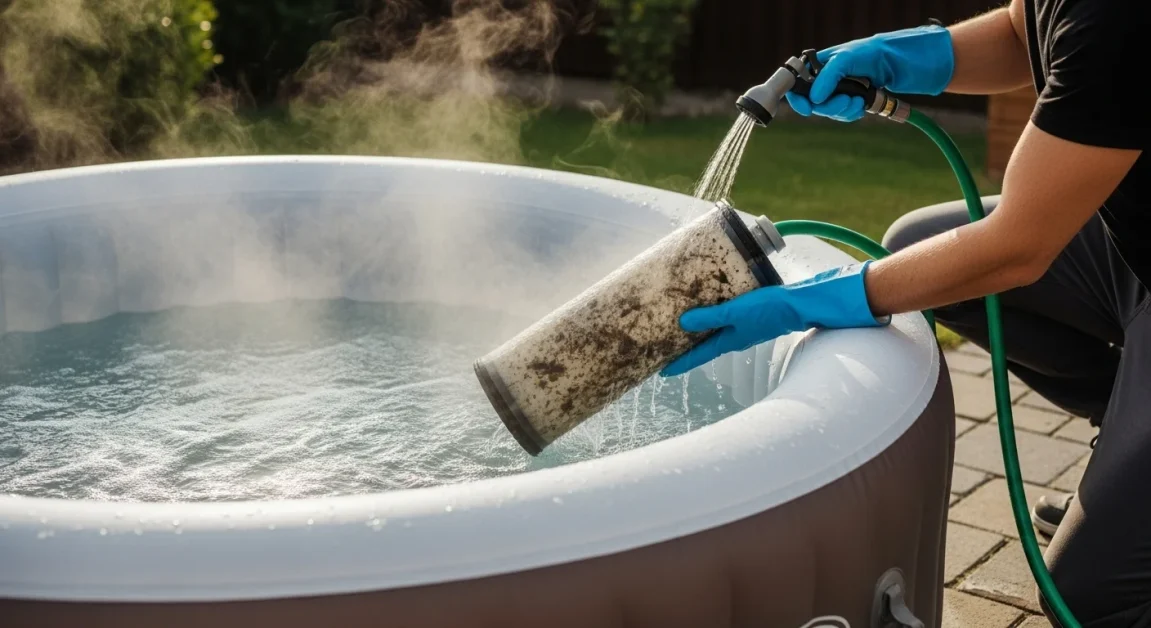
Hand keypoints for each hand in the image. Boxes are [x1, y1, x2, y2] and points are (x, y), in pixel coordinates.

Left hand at [661, 262, 888, 376]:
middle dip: (683, 349)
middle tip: (662, 350)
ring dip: (697, 334)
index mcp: (729, 342)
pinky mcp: (750, 317)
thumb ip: (711, 316)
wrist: (802, 303)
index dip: (678, 363)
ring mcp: (743, 329)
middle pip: (702, 347)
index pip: (697, 356)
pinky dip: (712, 319)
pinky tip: (707, 309)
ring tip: (678, 330)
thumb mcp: (737, 311)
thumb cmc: (771, 309)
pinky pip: (725, 321)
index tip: (659, 372)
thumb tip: (683, 322)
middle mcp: (734, 338)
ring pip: (713, 334)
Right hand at [785, 24, 954, 121]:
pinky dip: (850, 114)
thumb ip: (827, 76)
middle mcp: (827, 78)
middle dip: (828, 106)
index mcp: (821, 64)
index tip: (805, 108)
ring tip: (858, 102)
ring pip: (828, 111)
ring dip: (842, 110)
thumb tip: (813, 99)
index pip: (797, 81)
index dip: (797, 96)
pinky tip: (861, 107)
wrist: (905, 64)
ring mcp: (839, 90)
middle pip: (812, 101)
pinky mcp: (852, 101)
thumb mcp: (848, 58)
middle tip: (845, 101)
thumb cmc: (875, 53)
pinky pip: (842, 115)